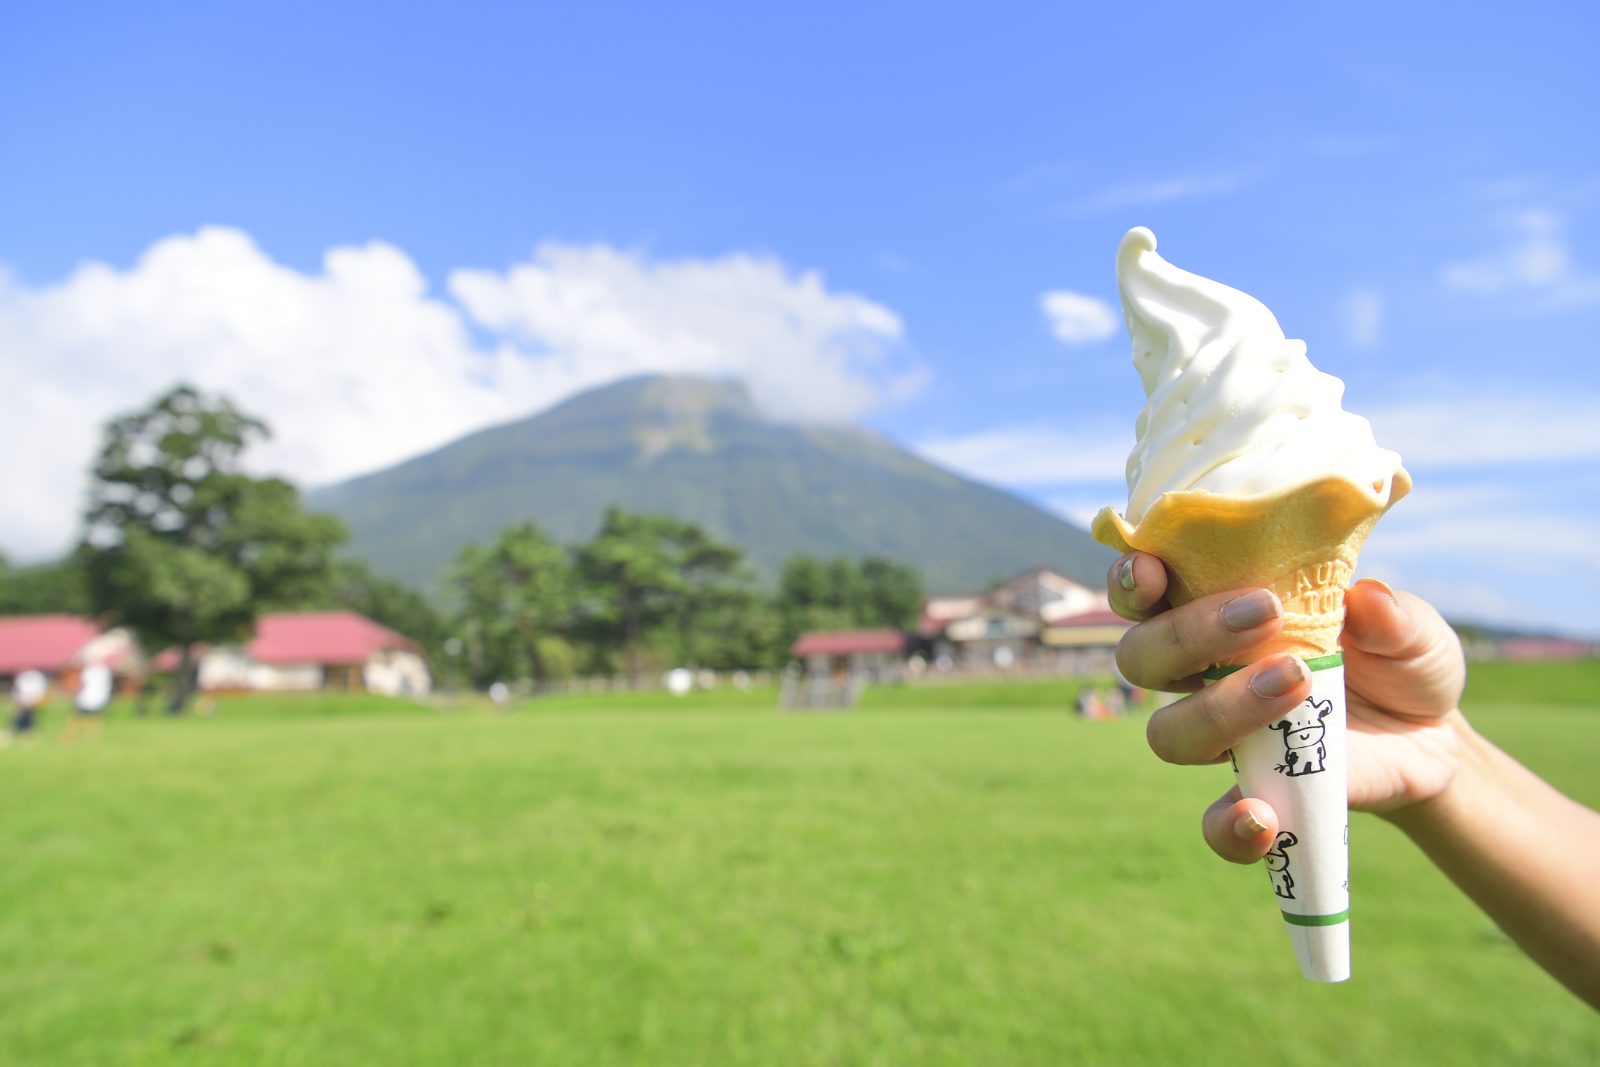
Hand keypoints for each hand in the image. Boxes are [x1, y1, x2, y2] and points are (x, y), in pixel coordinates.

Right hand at [1107, 552, 1468, 863]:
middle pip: (1141, 658)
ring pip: (1168, 733)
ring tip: (1297, 683)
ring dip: (1218, 709)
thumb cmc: (1398, 659)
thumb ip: (1392, 615)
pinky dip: (1227, 825)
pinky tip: (1264, 817)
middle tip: (1265, 615)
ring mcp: (1227, 739)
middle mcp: (1204, 675)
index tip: (1154, 571)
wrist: (1432, 735)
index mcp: (1219, 614)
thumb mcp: (1411, 627)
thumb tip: (1367, 599)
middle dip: (1187, 634)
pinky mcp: (1258, 795)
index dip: (1133, 581)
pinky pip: (1214, 824)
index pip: (1148, 595)